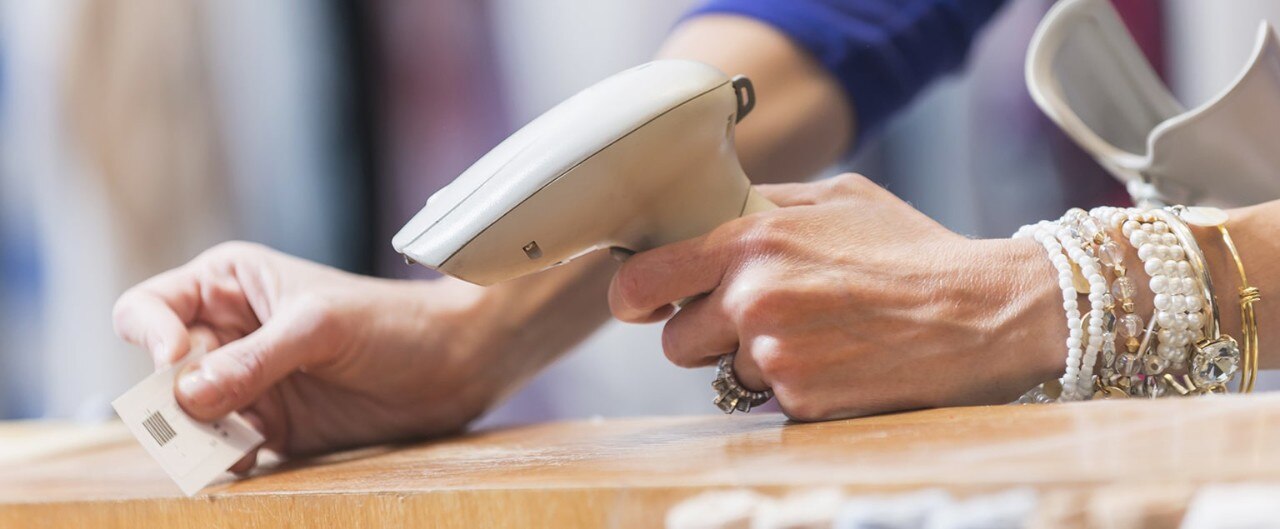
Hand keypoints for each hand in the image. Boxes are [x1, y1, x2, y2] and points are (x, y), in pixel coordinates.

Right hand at [113, 242, 505, 470]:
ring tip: (234, 441)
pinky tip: (250, 456)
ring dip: (198, 435)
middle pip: (161, 374)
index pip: (150, 310)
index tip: (175, 361)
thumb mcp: (320, 327)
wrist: (454, 365)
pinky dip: (226, 457)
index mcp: (228, 285)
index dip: (151, 336)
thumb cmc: (393, 322)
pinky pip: (225, 448)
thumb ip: (255, 360)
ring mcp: (247, 384)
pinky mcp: (271, 428)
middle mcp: (228, 334)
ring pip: (187, 419)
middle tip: (204, 417)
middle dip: (172, 399)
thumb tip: (187, 394)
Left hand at [609, 174, 1065, 420]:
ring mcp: (776, 355)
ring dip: (755, 361)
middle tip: (757, 320)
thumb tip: (710, 210)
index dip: (635, 297)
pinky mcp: (802, 401)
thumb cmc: (913, 249)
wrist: (982, 312)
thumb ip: (765, 204)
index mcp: (752, 242)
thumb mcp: (838, 198)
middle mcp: (753, 299)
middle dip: (706, 334)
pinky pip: (768, 399)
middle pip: (674, 340)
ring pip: (724, 374)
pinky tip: (839, 361)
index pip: (644, 280)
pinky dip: (794, 387)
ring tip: (819, 335)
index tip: (642, 304)